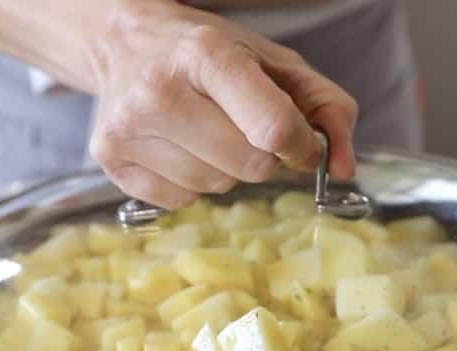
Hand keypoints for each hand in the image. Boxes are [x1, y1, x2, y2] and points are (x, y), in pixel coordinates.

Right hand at [82, 1, 357, 208]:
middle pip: (250, 165)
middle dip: (262, 156)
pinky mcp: (110, 158)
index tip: (297, 141)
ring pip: (216, 186)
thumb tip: (346, 169)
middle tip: (242, 128)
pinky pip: (182, 200)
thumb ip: (327, 109)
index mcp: (207, 55)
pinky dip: (192, 182)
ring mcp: (129, 127)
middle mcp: (161, 90)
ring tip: (206, 133)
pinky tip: (180, 147)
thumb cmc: (210, 55)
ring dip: (226, 169)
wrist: (126, 42)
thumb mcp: (277, 63)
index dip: (299, 146)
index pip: (273, 128)